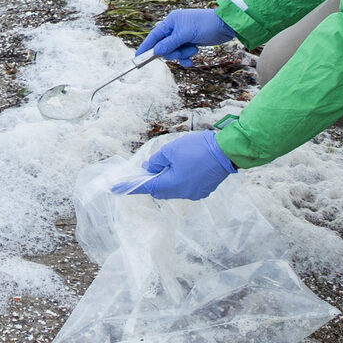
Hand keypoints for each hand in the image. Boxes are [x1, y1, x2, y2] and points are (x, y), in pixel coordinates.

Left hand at [114, 131, 236, 199]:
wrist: (226, 151)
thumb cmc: (197, 148)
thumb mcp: (171, 150)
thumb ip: (156, 161)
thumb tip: (148, 169)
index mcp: (172, 184)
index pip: (147, 187)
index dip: (131, 186)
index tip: (116, 188)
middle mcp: (183, 193)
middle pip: (160, 190)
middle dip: (153, 180)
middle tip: (148, 168)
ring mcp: (194, 193)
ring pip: (174, 189)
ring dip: (167, 179)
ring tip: (168, 164)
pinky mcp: (204, 190)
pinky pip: (186, 187)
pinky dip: (180, 179)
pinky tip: (183, 167)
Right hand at [133, 8, 235, 66]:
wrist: (225, 26)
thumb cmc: (205, 25)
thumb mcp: (186, 34)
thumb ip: (170, 43)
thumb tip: (156, 51)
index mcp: (171, 22)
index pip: (154, 36)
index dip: (146, 46)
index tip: (137, 57)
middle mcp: (175, 28)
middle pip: (164, 47)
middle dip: (173, 52)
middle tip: (182, 51)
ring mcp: (183, 36)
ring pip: (174, 52)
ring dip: (183, 55)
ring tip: (193, 50)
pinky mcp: (191, 42)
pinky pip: (183, 54)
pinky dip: (187, 58)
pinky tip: (192, 61)